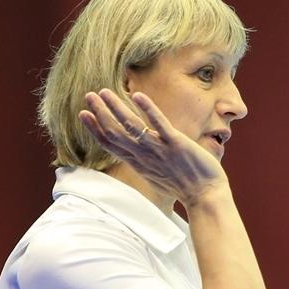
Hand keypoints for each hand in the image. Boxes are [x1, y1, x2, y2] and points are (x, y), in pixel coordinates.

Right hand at [79, 89, 226, 205]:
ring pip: (132, 127)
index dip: (95, 129)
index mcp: (139, 163)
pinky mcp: (176, 144)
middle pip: (115, 133)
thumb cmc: (184, 185)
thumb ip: (146, 161)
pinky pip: (159, 124)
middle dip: (100, 113)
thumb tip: (140, 153)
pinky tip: (138, 96)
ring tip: (104, 92)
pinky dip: (148, 110)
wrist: (205, 196)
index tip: (83, 114)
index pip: (111, 145)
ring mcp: (159, 149)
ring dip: (116, 108)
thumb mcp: (157, 174)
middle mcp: (144, 156)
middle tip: (88, 95)